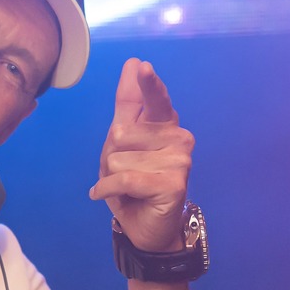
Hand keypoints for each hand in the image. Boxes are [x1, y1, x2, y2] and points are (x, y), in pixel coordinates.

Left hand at [87, 58, 193, 252]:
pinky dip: (108, 190)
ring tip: (129, 187)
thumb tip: (135, 62)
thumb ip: (129, 105)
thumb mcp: (121, 143)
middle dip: (110, 158)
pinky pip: (124, 179)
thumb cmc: (132, 182)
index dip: (147, 84)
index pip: (153, 99)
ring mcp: (180, 159)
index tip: (141, 66)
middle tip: (125, 174)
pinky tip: (114, 197)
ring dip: (111, 177)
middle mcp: (178, 137)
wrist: (144, 227)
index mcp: (164, 124)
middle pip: (119, 134)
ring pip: (118, 158)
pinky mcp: (174, 183)